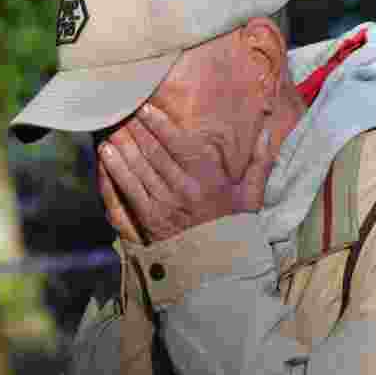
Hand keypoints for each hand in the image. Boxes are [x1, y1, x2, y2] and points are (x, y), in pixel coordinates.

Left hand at [97, 103, 274, 243]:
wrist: (218, 267)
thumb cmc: (235, 227)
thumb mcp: (253, 195)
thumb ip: (260, 162)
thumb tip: (269, 132)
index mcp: (209, 180)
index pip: (181, 145)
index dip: (161, 124)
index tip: (147, 107)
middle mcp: (184, 189)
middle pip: (155, 151)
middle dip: (137, 128)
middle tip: (123, 108)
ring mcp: (164, 205)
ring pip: (138, 166)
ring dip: (123, 143)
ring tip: (112, 125)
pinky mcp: (149, 219)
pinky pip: (128, 188)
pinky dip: (115, 168)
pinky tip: (105, 152)